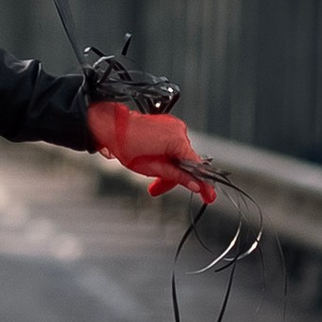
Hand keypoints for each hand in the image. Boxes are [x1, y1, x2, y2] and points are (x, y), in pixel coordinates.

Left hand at [88, 101, 212, 202]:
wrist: (113, 127)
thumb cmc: (127, 145)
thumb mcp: (153, 168)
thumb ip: (177, 176)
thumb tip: (195, 185)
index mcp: (177, 141)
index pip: (197, 166)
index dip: (203, 183)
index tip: (209, 195)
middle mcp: (179, 131)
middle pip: (187, 162)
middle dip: (175, 177)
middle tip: (157, 188)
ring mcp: (174, 126)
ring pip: (179, 155)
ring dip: (169, 167)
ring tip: (151, 174)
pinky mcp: (168, 125)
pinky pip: (173, 145)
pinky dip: (167, 156)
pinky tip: (154, 160)